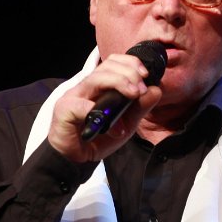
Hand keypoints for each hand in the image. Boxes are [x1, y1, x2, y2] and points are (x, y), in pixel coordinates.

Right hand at [47, 54, 161, 162]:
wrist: (77, 158)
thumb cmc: (98, 137)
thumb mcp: (127, 123)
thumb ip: (140, 107)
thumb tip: (156, 90)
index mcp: (100, 85)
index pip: (113, 62)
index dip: (130, 62)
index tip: (145, 75)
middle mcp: (86, 87)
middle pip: (106, 67)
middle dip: (128, 73)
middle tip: (141, 89)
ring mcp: (74, 96)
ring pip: (95, 79)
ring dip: (118, 82)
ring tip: (134, 94)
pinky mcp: (65, 110)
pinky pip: (81, 106)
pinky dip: (99, 113)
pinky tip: (114, 128)